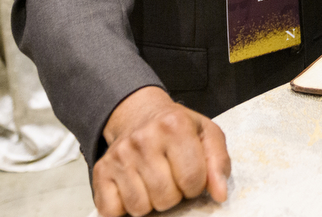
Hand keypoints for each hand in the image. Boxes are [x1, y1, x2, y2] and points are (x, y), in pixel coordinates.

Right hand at [93, 86, 230, 216]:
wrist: (140, 114)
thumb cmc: (176, 128)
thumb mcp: (206, 134)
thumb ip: (218, 163)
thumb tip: (219, 194)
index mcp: (175, 126)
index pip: (193, 180)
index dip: (196, 185)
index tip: (192, 176)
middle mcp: (144, 139)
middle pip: (166, 197)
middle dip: (174, 195)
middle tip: (171, 178)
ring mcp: (119, 155)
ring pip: (140, 207)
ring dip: (150, 202)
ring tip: (154, 182)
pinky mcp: (101, 170)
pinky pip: (112, 211)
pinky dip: (124, 208)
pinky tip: (134, 189)